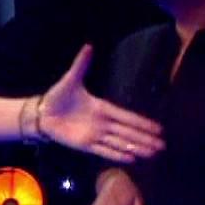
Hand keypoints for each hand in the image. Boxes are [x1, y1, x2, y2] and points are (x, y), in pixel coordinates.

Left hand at [37, 45, 164, 162]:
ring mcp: (94, 135)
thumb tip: (89, 45)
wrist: (42, 113)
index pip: (127, 117)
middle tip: (163, 146)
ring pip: (120, 143)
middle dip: (145, 139)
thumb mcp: (70, 79)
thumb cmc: (57, 96)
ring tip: (153, 154)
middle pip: (128, 132)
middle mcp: (102, 123)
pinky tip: (132, 159)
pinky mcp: (84, 145)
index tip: (159, 129)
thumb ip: (81, 65)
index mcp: (102, 108)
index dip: (143, 123)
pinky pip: (104, 150)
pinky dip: (117, 155)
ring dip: (136, 148)